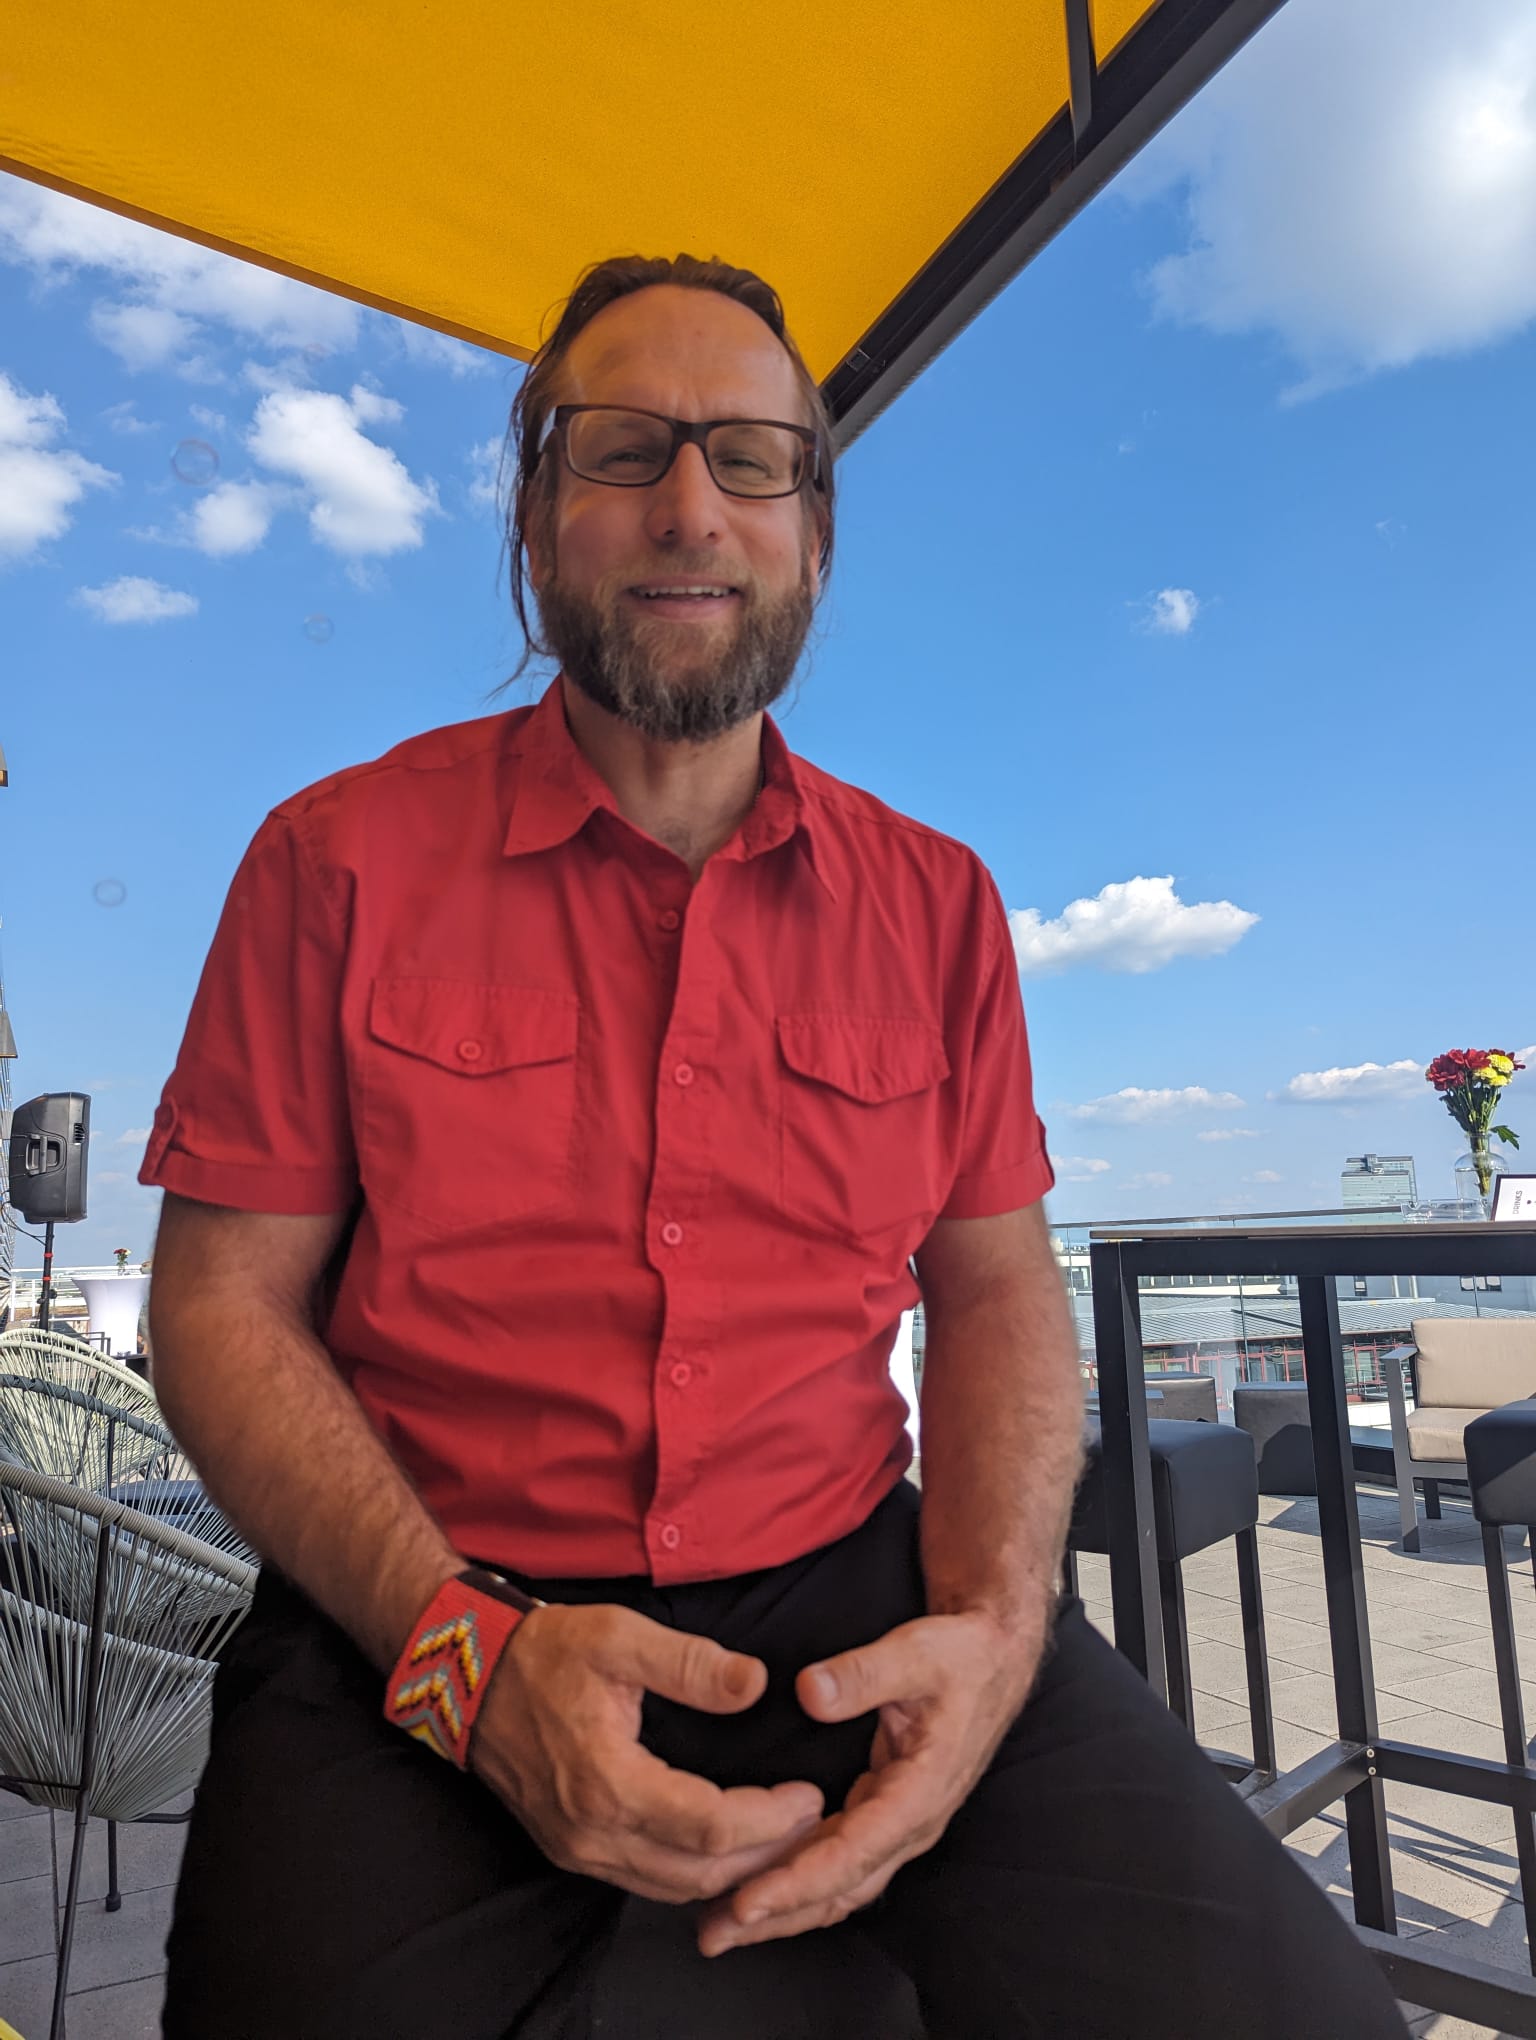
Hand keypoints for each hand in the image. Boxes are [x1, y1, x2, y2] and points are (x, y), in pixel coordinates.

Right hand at [469, 1601, 823, 1901]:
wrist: (470, 1676)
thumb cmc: (544, 1654)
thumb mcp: (619, 1636)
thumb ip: (690, 1664)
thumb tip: (755, 1685)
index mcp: (608, 1782)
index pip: (711, 1825)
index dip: (770, 1817)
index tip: (807, 1794)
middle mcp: (593, 1833)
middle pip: (701, 1873)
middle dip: (766, 1853)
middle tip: (810, 1820)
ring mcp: (580, 1849)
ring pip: (675, 1888)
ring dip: (734, 1872)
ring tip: (781, 1836)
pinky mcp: (572, 1850)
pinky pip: (646, 1882)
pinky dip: (695, 1874)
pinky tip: (725, 1849)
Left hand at [697, 1606, 1047, 1955]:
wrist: (993, 1659)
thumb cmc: (959, 1657)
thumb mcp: (917, 1653)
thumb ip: (863, 1673)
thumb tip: (808, 1692)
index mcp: (920, 1792)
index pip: (853, 1854)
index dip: (798, 1882)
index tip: (747, 1902)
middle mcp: (910, 1822)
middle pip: (840, 1889)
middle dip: (778, 1916)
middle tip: (716, 1933)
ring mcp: (898, 1823)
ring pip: (838, 1885)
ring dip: (783, 1910)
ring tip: (721, 1927)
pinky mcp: (884, 1813)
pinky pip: (839, 1862)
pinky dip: (799, 1882)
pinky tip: (760, 1889)